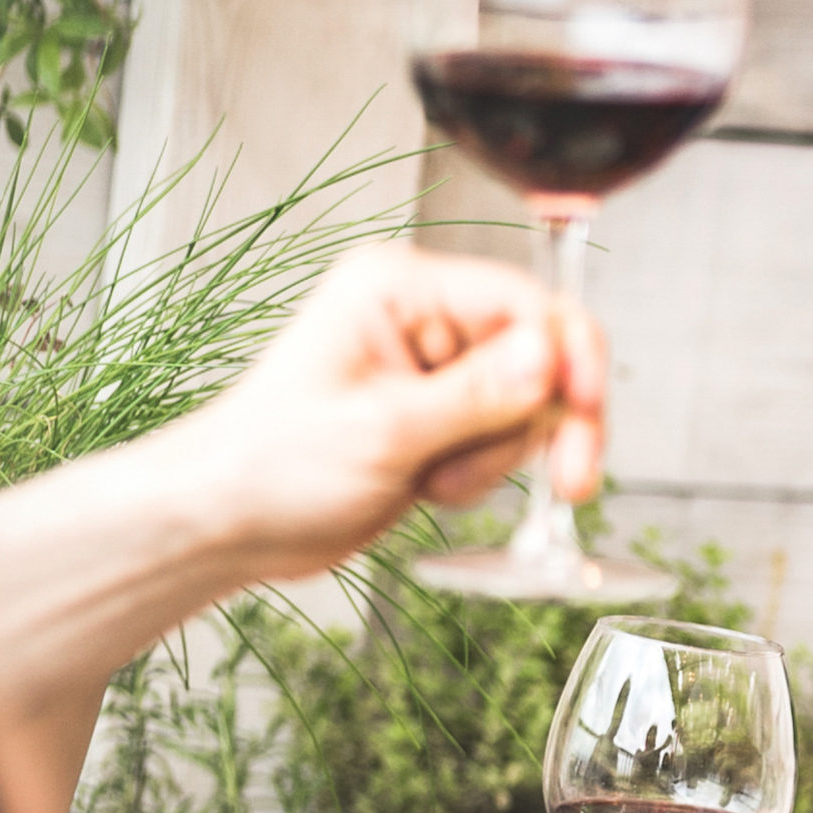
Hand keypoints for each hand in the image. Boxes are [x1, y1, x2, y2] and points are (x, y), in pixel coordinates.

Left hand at [166, 244, 608, 583]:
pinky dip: (483, 474)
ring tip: (437, 482)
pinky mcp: (440, 417)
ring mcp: (434, 370)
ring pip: (528, 405)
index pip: (523, 302)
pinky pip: (503, 440)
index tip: (585, 413)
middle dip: (543, 422)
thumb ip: (477, 394)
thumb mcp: (384, 430)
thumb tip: (551, 357)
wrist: (227, 523)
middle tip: (570, 479)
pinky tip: (431, 489)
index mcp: (400, 289)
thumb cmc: (272, 464)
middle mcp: (423, 318)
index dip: (566, 357)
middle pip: (541, 355)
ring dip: (499, 458)